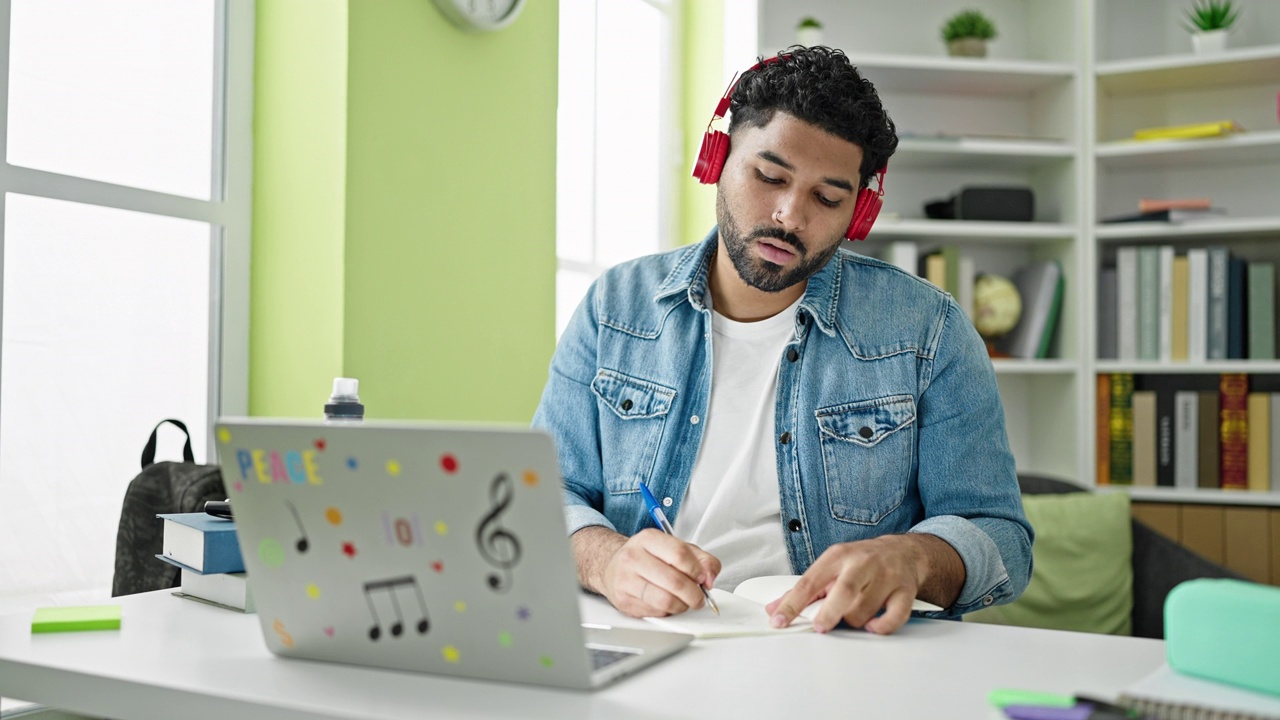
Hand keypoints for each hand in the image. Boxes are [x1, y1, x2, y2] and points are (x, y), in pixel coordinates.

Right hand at [582, 528, 720, 617]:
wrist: (613, 567)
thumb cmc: (648, 558)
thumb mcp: (676, 548)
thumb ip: (701, 559)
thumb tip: (710, 578)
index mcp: (648, 539)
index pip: (680, 554)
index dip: (697, 570)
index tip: (703, 579)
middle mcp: (634, 557)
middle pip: (674, 581)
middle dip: (694, 594)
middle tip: (699, 598)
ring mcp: (626, 579)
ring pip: (665, 600)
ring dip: (682, 606)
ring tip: (684, 602)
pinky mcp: (624, 600)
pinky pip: (655, 612)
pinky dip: (667, 612)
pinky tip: (666, 604)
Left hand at [765, 535, 942, 634]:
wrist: (903, 551)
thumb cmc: (861, 561)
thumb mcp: (830, 566)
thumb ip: (803, 590)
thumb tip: (774, 609)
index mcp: (837, 556)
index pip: (809, 581)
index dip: (792, 604)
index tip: (779, 621)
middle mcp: (862, 563)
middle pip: (844, 591)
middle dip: (829, 614)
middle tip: (821, 627)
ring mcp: (886, 577)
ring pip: (864, 611)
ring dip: (854, 621)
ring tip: (853, 614)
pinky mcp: (905, 591)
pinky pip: (893, 617)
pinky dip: (881, 627)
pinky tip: (873, 625)